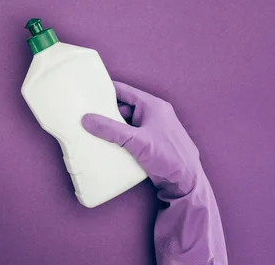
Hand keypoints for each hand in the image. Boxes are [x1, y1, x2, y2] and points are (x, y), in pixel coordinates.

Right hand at [82, 81, 227, 263]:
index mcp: (153, 105)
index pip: (124, 91)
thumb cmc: (167, 157)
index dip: (105, 91)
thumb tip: (86, 119)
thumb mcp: (136, 141)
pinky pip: (131, 135)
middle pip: (123, 108)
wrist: (187, 183)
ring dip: (113, 128)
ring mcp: (154, 128)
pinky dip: (120, 138)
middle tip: (87, 116)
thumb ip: (110, 129)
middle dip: (106, 113)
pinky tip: (108, 144)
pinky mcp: (152, 142)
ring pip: (126, 123)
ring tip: (93, 131)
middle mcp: (154, 113)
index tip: (88, 93)